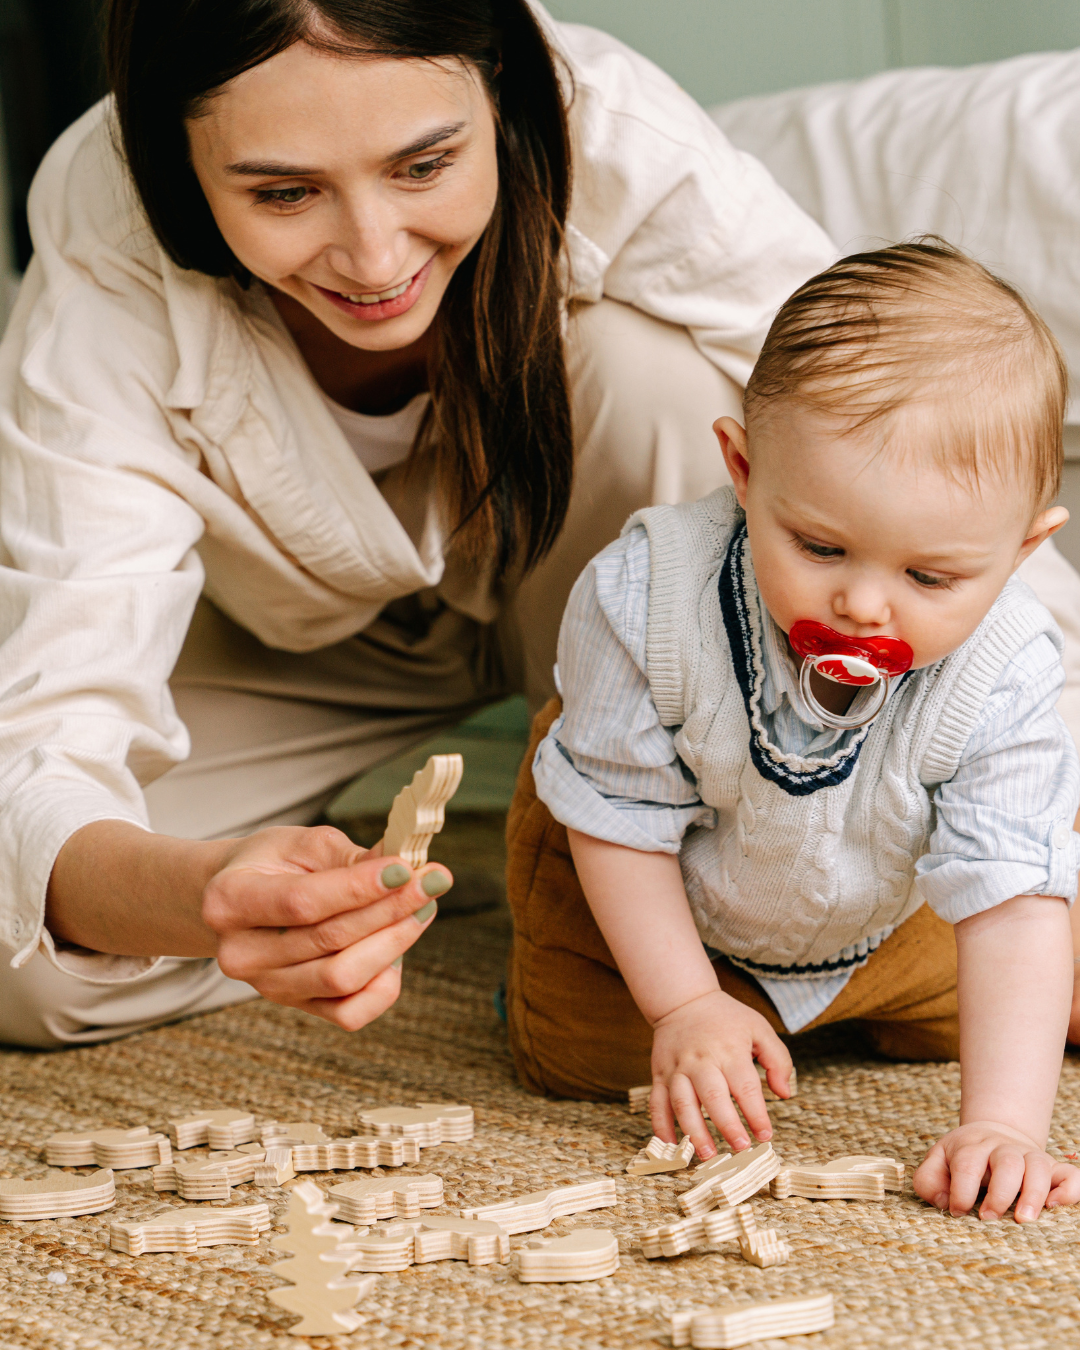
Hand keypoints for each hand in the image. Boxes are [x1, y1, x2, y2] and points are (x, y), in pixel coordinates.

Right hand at [202, 825, 448, 1030]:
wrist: (240, 900)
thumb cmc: (272, 864)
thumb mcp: (303, 844)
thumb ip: (350, 857)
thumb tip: (403, 868)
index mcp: (229, 901)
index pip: (303, 902)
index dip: (359, 887)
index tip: (405, 868)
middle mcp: (240, 953)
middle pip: (329, 940)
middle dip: (390, 909)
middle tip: (432, 881)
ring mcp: (268, 987)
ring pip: (343, 978)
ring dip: (394, 942)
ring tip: (423, 907)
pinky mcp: (297, 1007)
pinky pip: (350, 1013)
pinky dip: (384, 984)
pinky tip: (397, 947)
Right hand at [649, 988, 793, 1158]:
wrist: (684, 1000)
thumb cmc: (726, 1018)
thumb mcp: (759, 1028)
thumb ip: (778, 1060)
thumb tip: (784, 1094)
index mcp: (729, 1051)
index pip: (745, 1087)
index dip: (756, 1114)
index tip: (766, 1135)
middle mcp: (701, 1061)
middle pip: (713, 1097)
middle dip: (727, 1125)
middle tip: (741, 1148)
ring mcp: (677, 1068)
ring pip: (682, 1103)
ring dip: (694, 1131)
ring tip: (708, 1155)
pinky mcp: (660, 1074)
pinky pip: (657, 1102)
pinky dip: (661, 1125)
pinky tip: (671, 1145)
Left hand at [914, 1121, 1079, 1221]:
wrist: (993, 1135)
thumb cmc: (962, 1158)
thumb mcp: (937, 1162)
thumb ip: (928, 1181)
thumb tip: (945, 1203)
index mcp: (972, 1146)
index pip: (967, 1164)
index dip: (961, 1190)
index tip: (957, 1211)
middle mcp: (1003, 1149)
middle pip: (1006, 1162)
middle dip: (999, 1193)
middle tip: (989, 1218)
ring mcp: (1030, 1157)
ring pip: (1038, 1167)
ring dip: (1033, 1194)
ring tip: (1024, 1220)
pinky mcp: (1052, 1169)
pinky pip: (1070, 1175)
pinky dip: (1069, 1190)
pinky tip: (1055, 1206)